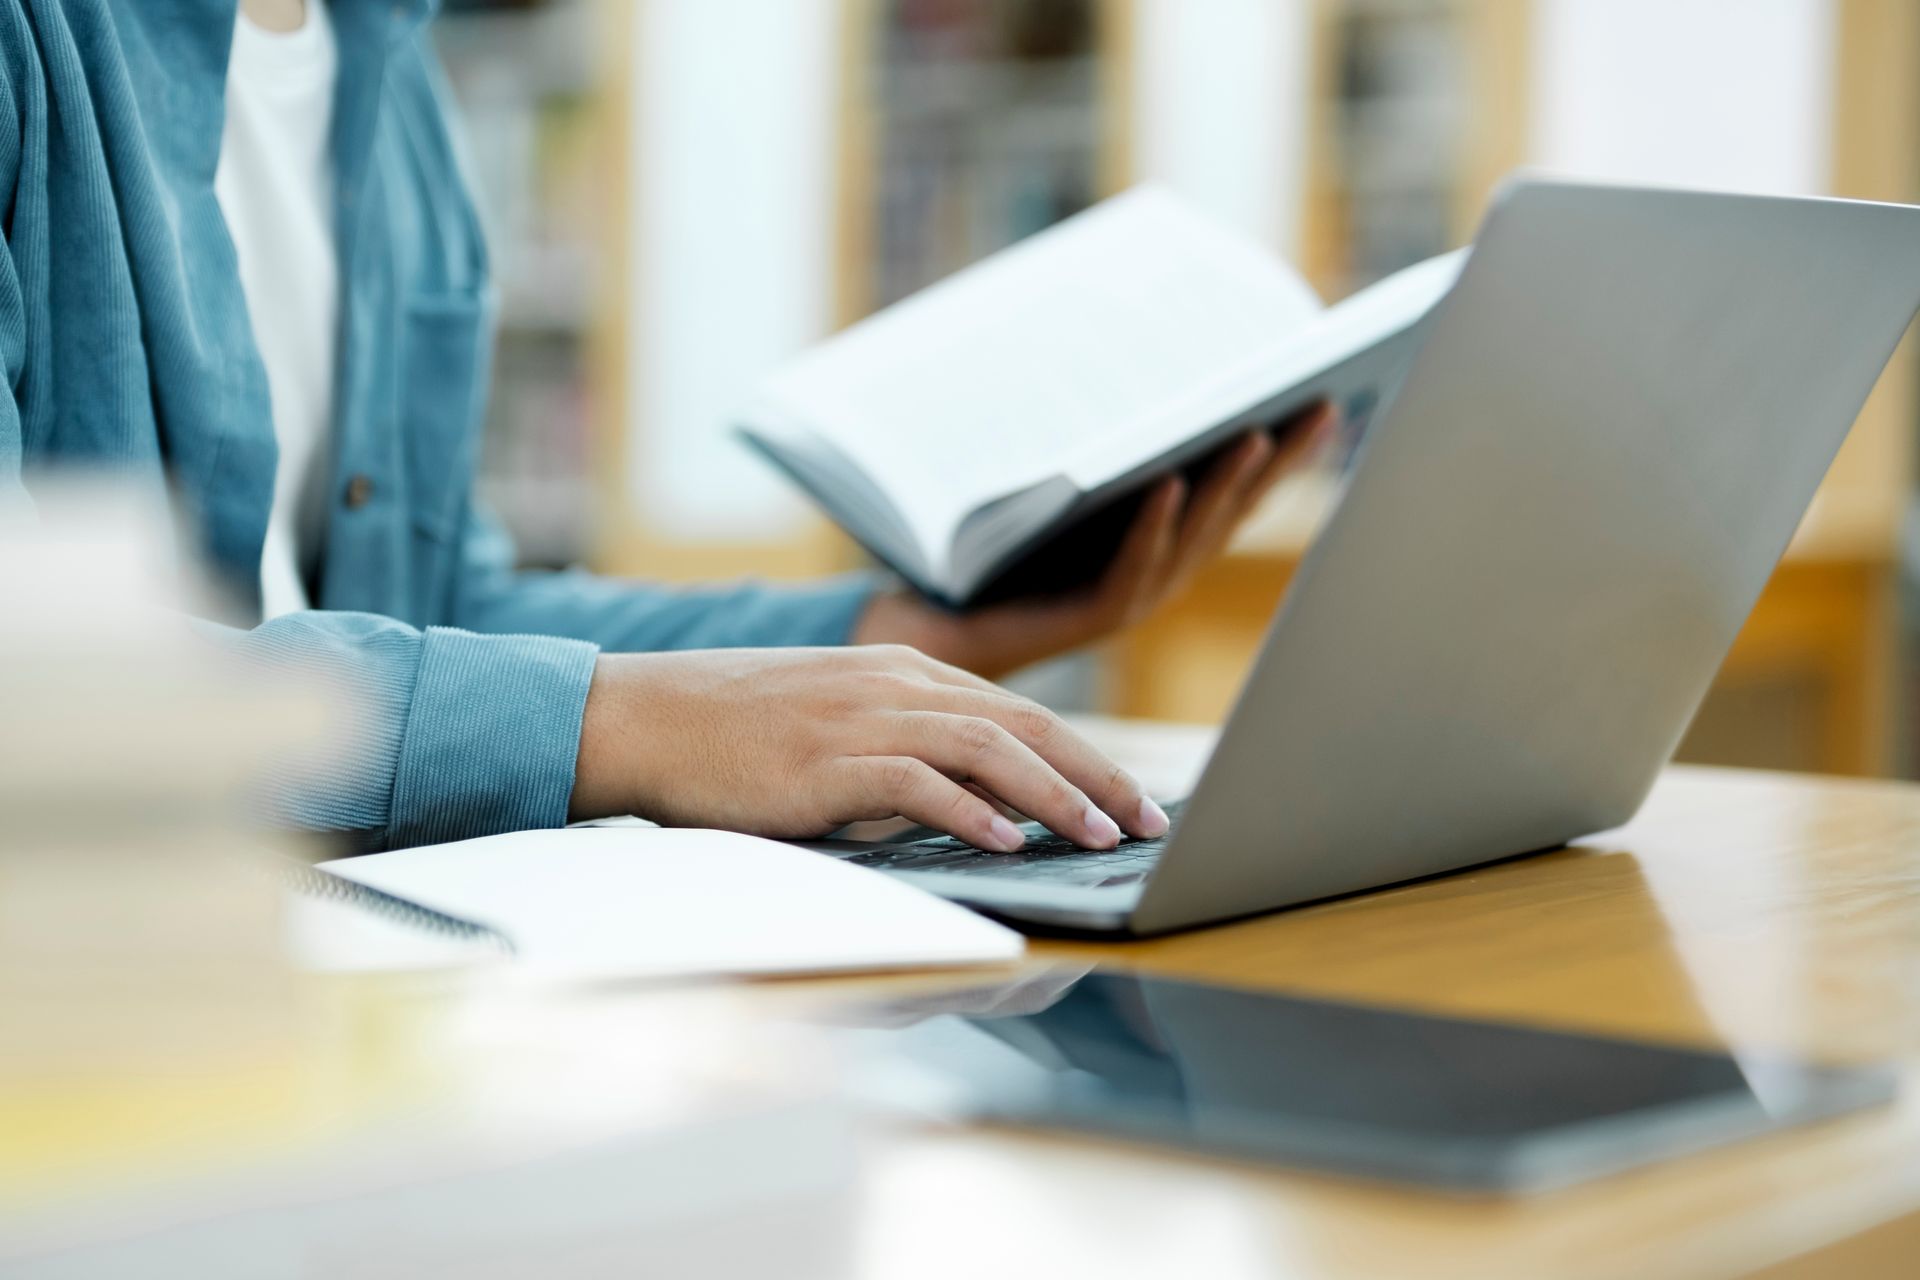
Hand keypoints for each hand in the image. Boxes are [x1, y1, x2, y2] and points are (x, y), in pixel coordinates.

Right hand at [568, 644, 1168, 849]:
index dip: (1086, 756)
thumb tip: (980, 806)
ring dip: (1054, 795)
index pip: (1018, 713)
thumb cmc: (737, 733)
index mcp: (903, 671)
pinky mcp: (825, 759)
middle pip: (1023, 725)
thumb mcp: (837, 725)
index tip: (1132, 799)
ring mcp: (861, 716)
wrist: (645, 717)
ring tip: (1099, 837)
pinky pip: (916, 781)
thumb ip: (907, 752)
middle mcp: (895, 684)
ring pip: (986, 748)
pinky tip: (1008, 841)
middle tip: (1149, 822)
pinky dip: (969, 811)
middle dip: (1097, 775)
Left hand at [855, 403, 1336, 676]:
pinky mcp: (1084, 619)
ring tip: (1255, 431)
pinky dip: (1150, 527)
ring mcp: (1126, 600)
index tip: (1324, 391)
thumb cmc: (988, 548)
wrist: (925, 620)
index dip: (1284, 450)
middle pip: (1233, 511)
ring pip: (1190, 540)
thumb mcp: (1060, 485)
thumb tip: (1141, 362)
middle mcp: (1156, 574)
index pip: (1237, 489)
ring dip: (1225, 487)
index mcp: (1160, 542)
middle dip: (1280, 458)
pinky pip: (1127, 569)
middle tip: (1321, 400)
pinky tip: (1165, 482)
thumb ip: (1105, 449)